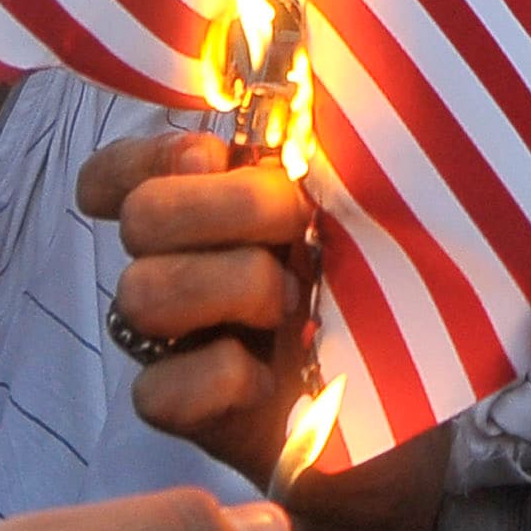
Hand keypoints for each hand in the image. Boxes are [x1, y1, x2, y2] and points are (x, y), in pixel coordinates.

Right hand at [80, 132, 449, 530]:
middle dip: (234, 212)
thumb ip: (320, 161)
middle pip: (146, 214)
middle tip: (301, 236)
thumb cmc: (385, 298)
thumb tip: (299, 105)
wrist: (408, 424)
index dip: (149, 157)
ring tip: (296, 310)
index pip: (123, 170)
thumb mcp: (364, 212)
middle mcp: (179, 265)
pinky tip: (270, 381)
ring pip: (144, 290)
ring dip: (239, 290)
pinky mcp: (182, 410)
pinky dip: (226, 379)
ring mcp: (173, 339)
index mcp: (215, 206)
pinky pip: (162, 387)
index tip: (213, 160)